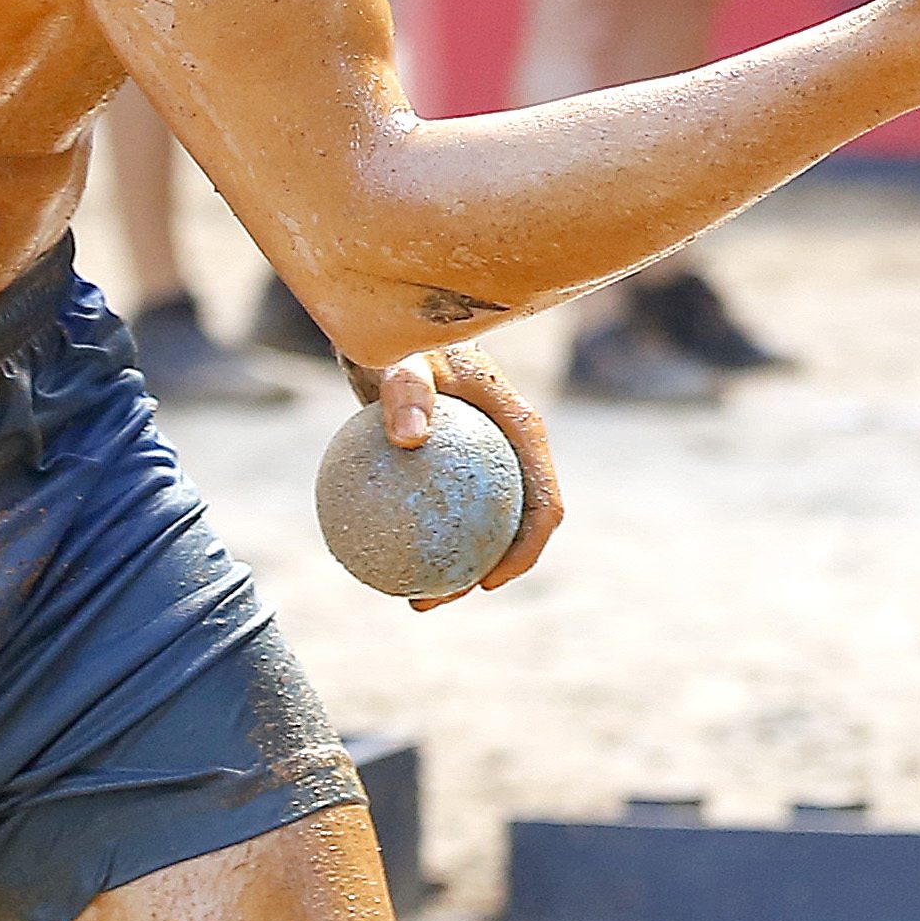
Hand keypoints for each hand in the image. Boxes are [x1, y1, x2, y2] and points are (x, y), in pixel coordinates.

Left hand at [360, 340, 565, 607]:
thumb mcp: (402, 356)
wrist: (392, 320)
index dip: (527, 551)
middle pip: (513, 527)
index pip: (543, 502)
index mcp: (520, 429)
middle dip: (483, 574)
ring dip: (451, 566)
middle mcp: (506, 450)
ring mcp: (480, 459)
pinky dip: (418, 538)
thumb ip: (406, 389)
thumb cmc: (405, 333)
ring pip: (477, 526)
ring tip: (406, 596)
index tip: (488, 582)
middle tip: (433, 600)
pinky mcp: (449, 462)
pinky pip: (440, 510)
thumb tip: (409, 439)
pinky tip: (376, 558)